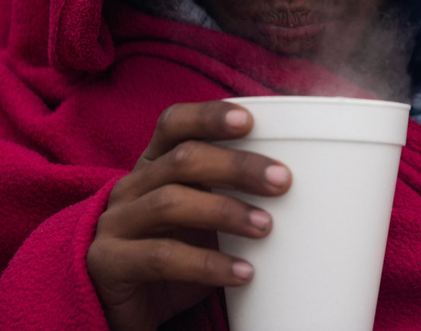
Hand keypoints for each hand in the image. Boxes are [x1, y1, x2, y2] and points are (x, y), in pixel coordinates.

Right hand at [86, 100, 290, 330]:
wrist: (122, 304)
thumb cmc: (177, 248)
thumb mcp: (202, 214)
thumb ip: (233, 192)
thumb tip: (312, 180)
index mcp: (155, 163)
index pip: (174, 122)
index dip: (209, 116)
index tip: (250, 120)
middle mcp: (132, 185)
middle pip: (183, 159)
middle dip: (237, 165)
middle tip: (282, 180)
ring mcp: (115, 223)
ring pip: (171, 202)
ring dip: (226, 211)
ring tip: (267, 228)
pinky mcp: (108, 262)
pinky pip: (161, 257)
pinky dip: (207, 264)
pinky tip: (243, 272)